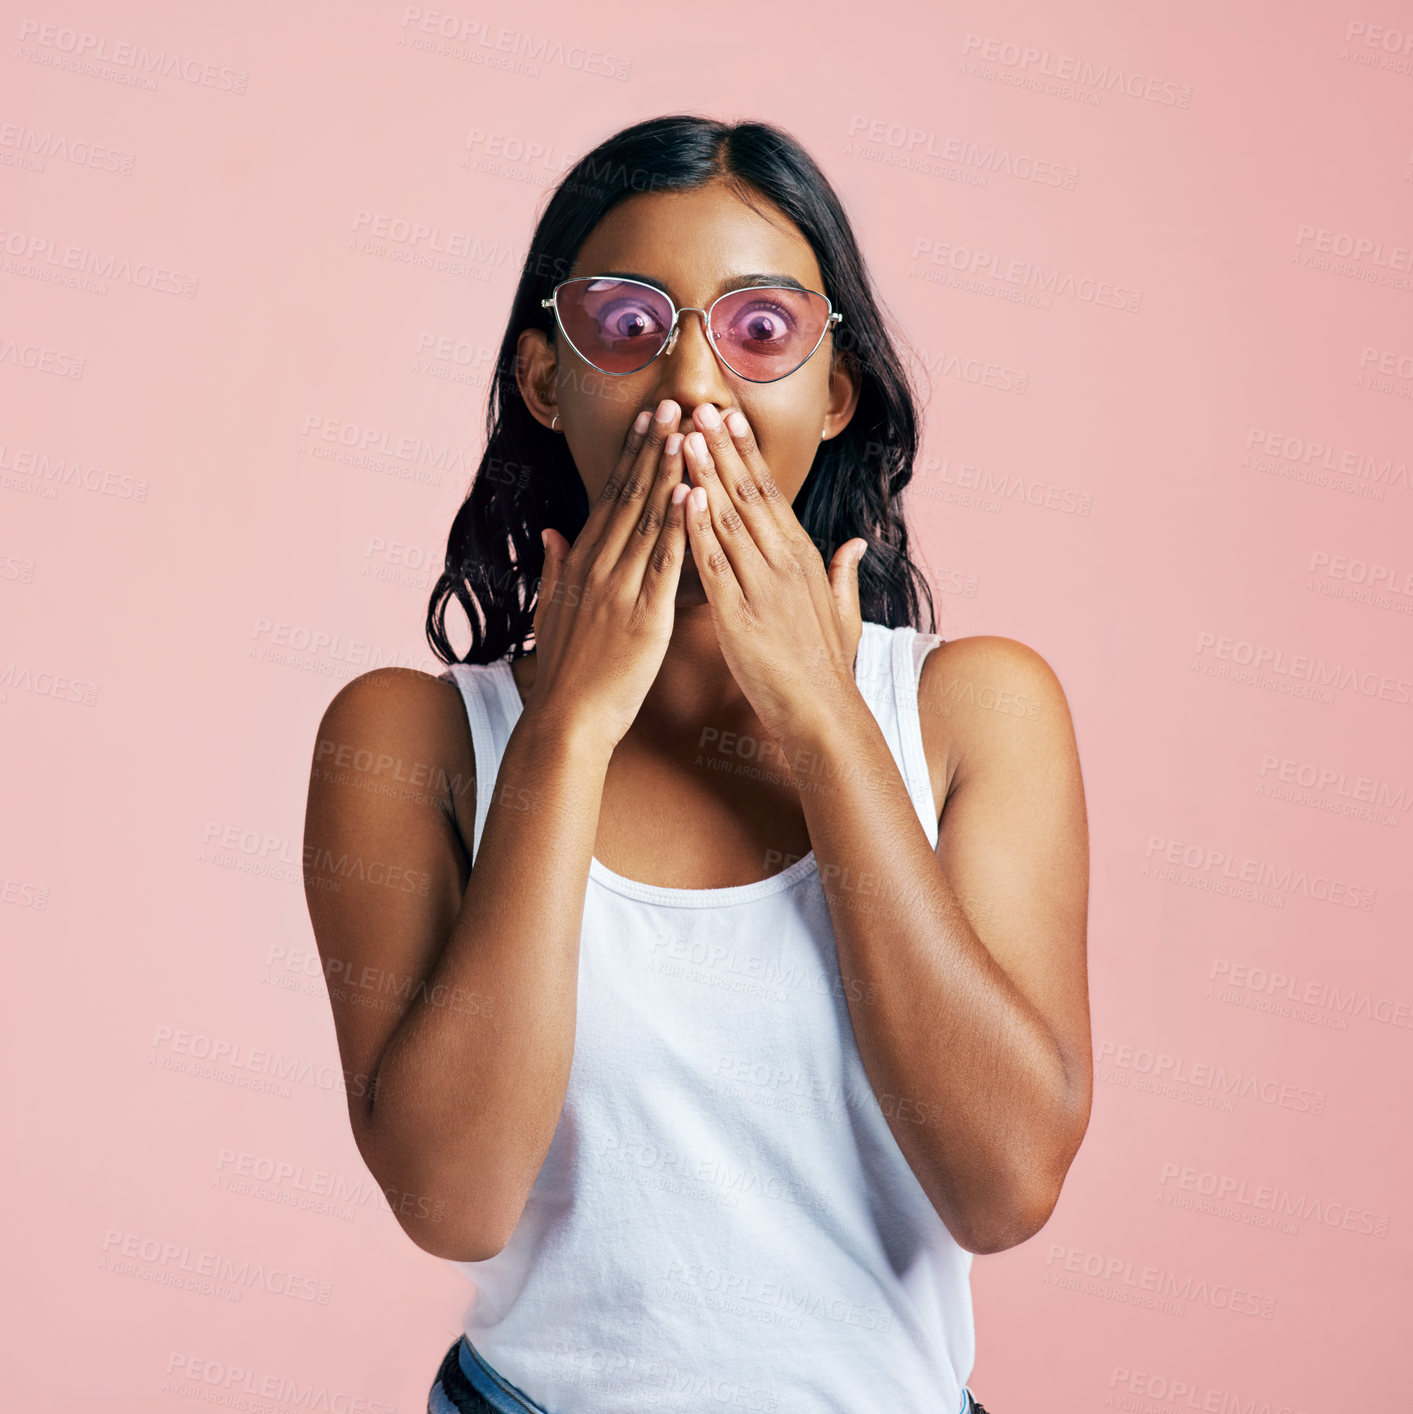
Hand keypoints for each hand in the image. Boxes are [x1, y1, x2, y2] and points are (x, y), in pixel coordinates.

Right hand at [529, 400, 691, 750]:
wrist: (566, 720)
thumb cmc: (566, 673)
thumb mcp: (553, 613)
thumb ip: (555, 570)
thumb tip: (554, 535)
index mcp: (582, 565)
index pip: (610, 498)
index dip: (632, 456)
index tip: (649, 420)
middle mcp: (598, 567)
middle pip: (629, 496)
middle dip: (653, 447)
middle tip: (673, 403)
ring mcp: (619, 589)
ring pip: (647, 519)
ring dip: (669, 472)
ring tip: (687, 431)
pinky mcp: (643, 616)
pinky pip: (663, 563)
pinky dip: (678, 526)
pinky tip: (692, 495)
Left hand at [680, 406, 867, 746]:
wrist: (824, 714)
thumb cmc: (827, 669)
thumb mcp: (843, 613)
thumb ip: (843, 574)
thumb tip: (855, 543)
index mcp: (804, 559)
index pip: (771, 494)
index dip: (746, 454)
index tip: (729, 418)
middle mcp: (785, 564)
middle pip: (749, 494)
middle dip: (722, 448)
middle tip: (700, 406)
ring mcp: (763, 587)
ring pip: (729, 519)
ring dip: (704, 475)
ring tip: (683, 436)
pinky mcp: (739, 616)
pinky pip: (714, 564)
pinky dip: (697, 529)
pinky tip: (682, 498)